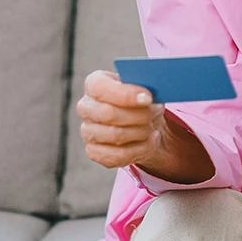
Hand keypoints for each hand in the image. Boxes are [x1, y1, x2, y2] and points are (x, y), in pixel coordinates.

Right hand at [76, 69, 215, 183]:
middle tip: (155, 114)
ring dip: (141, 131)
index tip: (148, 98)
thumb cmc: (142, 101)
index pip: (100, 87)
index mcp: (94, 84)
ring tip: (153, 127)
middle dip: (138, 115)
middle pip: (108, 113)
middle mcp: (86, 107)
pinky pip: (118, 155)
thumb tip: (156, 92)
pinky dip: (138, 149)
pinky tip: (147, 141)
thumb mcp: (145, 88)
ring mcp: (87, 131)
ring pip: (115, 135)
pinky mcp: (94, 152)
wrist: (143, 123)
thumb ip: (146, 86)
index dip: (125, 94)